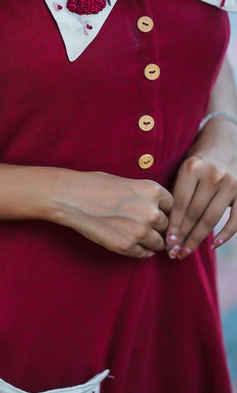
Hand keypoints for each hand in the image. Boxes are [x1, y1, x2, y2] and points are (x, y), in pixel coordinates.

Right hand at [51, 169, 172, 257]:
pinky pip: (144, 253)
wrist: (72, 197)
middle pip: (167, 225)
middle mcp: (151, 212)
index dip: (163, 209)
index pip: (172, 205)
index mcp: (153, 191)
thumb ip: (146, 196)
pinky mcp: (127, 246)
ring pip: (159, 242)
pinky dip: (141, 250)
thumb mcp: (128, 182)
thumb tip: (158, 210)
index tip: (154, 211)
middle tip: (142, 223)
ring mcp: (140, 231)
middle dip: (157, 225)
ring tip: (137, 234)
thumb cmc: (96, 185)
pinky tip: (131, 243)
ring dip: (151, 240)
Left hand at [166, 117, 236, 259]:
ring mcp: (231, 184)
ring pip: (212, 218)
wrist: (225, 139)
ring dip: (198, 238)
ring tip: (186, 252)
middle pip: (195, 214)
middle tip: (174, 253)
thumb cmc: (198, 156)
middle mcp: (212, 175)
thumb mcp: (184, 165)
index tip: (166, 242)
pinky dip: (226, 234)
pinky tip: (213, 244)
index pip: (180, 203)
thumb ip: (177, 189)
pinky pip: (235, 218)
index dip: (173, 225)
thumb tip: (163, 221)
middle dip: (183, 236)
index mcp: (192, 167)